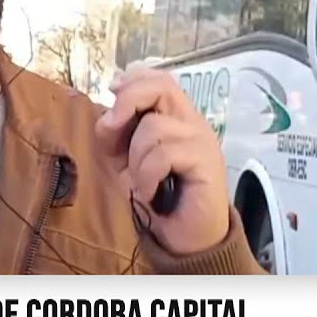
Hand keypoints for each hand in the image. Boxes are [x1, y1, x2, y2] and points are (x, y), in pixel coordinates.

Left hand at [94, 67, 228, 254]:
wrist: (184, 238)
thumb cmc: (156, 197)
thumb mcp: (124, 161)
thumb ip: (115, 135)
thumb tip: (109, 115)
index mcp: (175, 118)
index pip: (160, 79)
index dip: (134, 79)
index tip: (112, 92)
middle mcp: (192, 123)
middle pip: (162, 87)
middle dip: (129, 101)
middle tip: (113, 128)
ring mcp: (202, 141)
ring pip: (154, 127)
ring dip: (136, 159)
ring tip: (142, 183)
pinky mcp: (206, 162)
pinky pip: (164, 154)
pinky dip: (147, 176)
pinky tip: (150, 193)